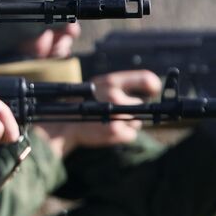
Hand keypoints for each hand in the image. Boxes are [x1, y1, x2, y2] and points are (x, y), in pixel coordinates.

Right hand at [35, 69, 162, 157]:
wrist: (61, 125)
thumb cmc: (80, 105)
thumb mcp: (96, 86)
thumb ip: (119, 85)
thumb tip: (148, 89)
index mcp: (111, 81)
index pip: (146, 79)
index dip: (153, 86)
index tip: (153, 91)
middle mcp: (115, 96)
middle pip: (141, 105)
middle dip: (133, 111)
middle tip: (115, 113)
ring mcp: (116, 114)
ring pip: (137, 122)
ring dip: (127, 124)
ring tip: (107, 122)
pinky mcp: (115, 131)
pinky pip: (131, 135)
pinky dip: (122, 136)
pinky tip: (107, 132)